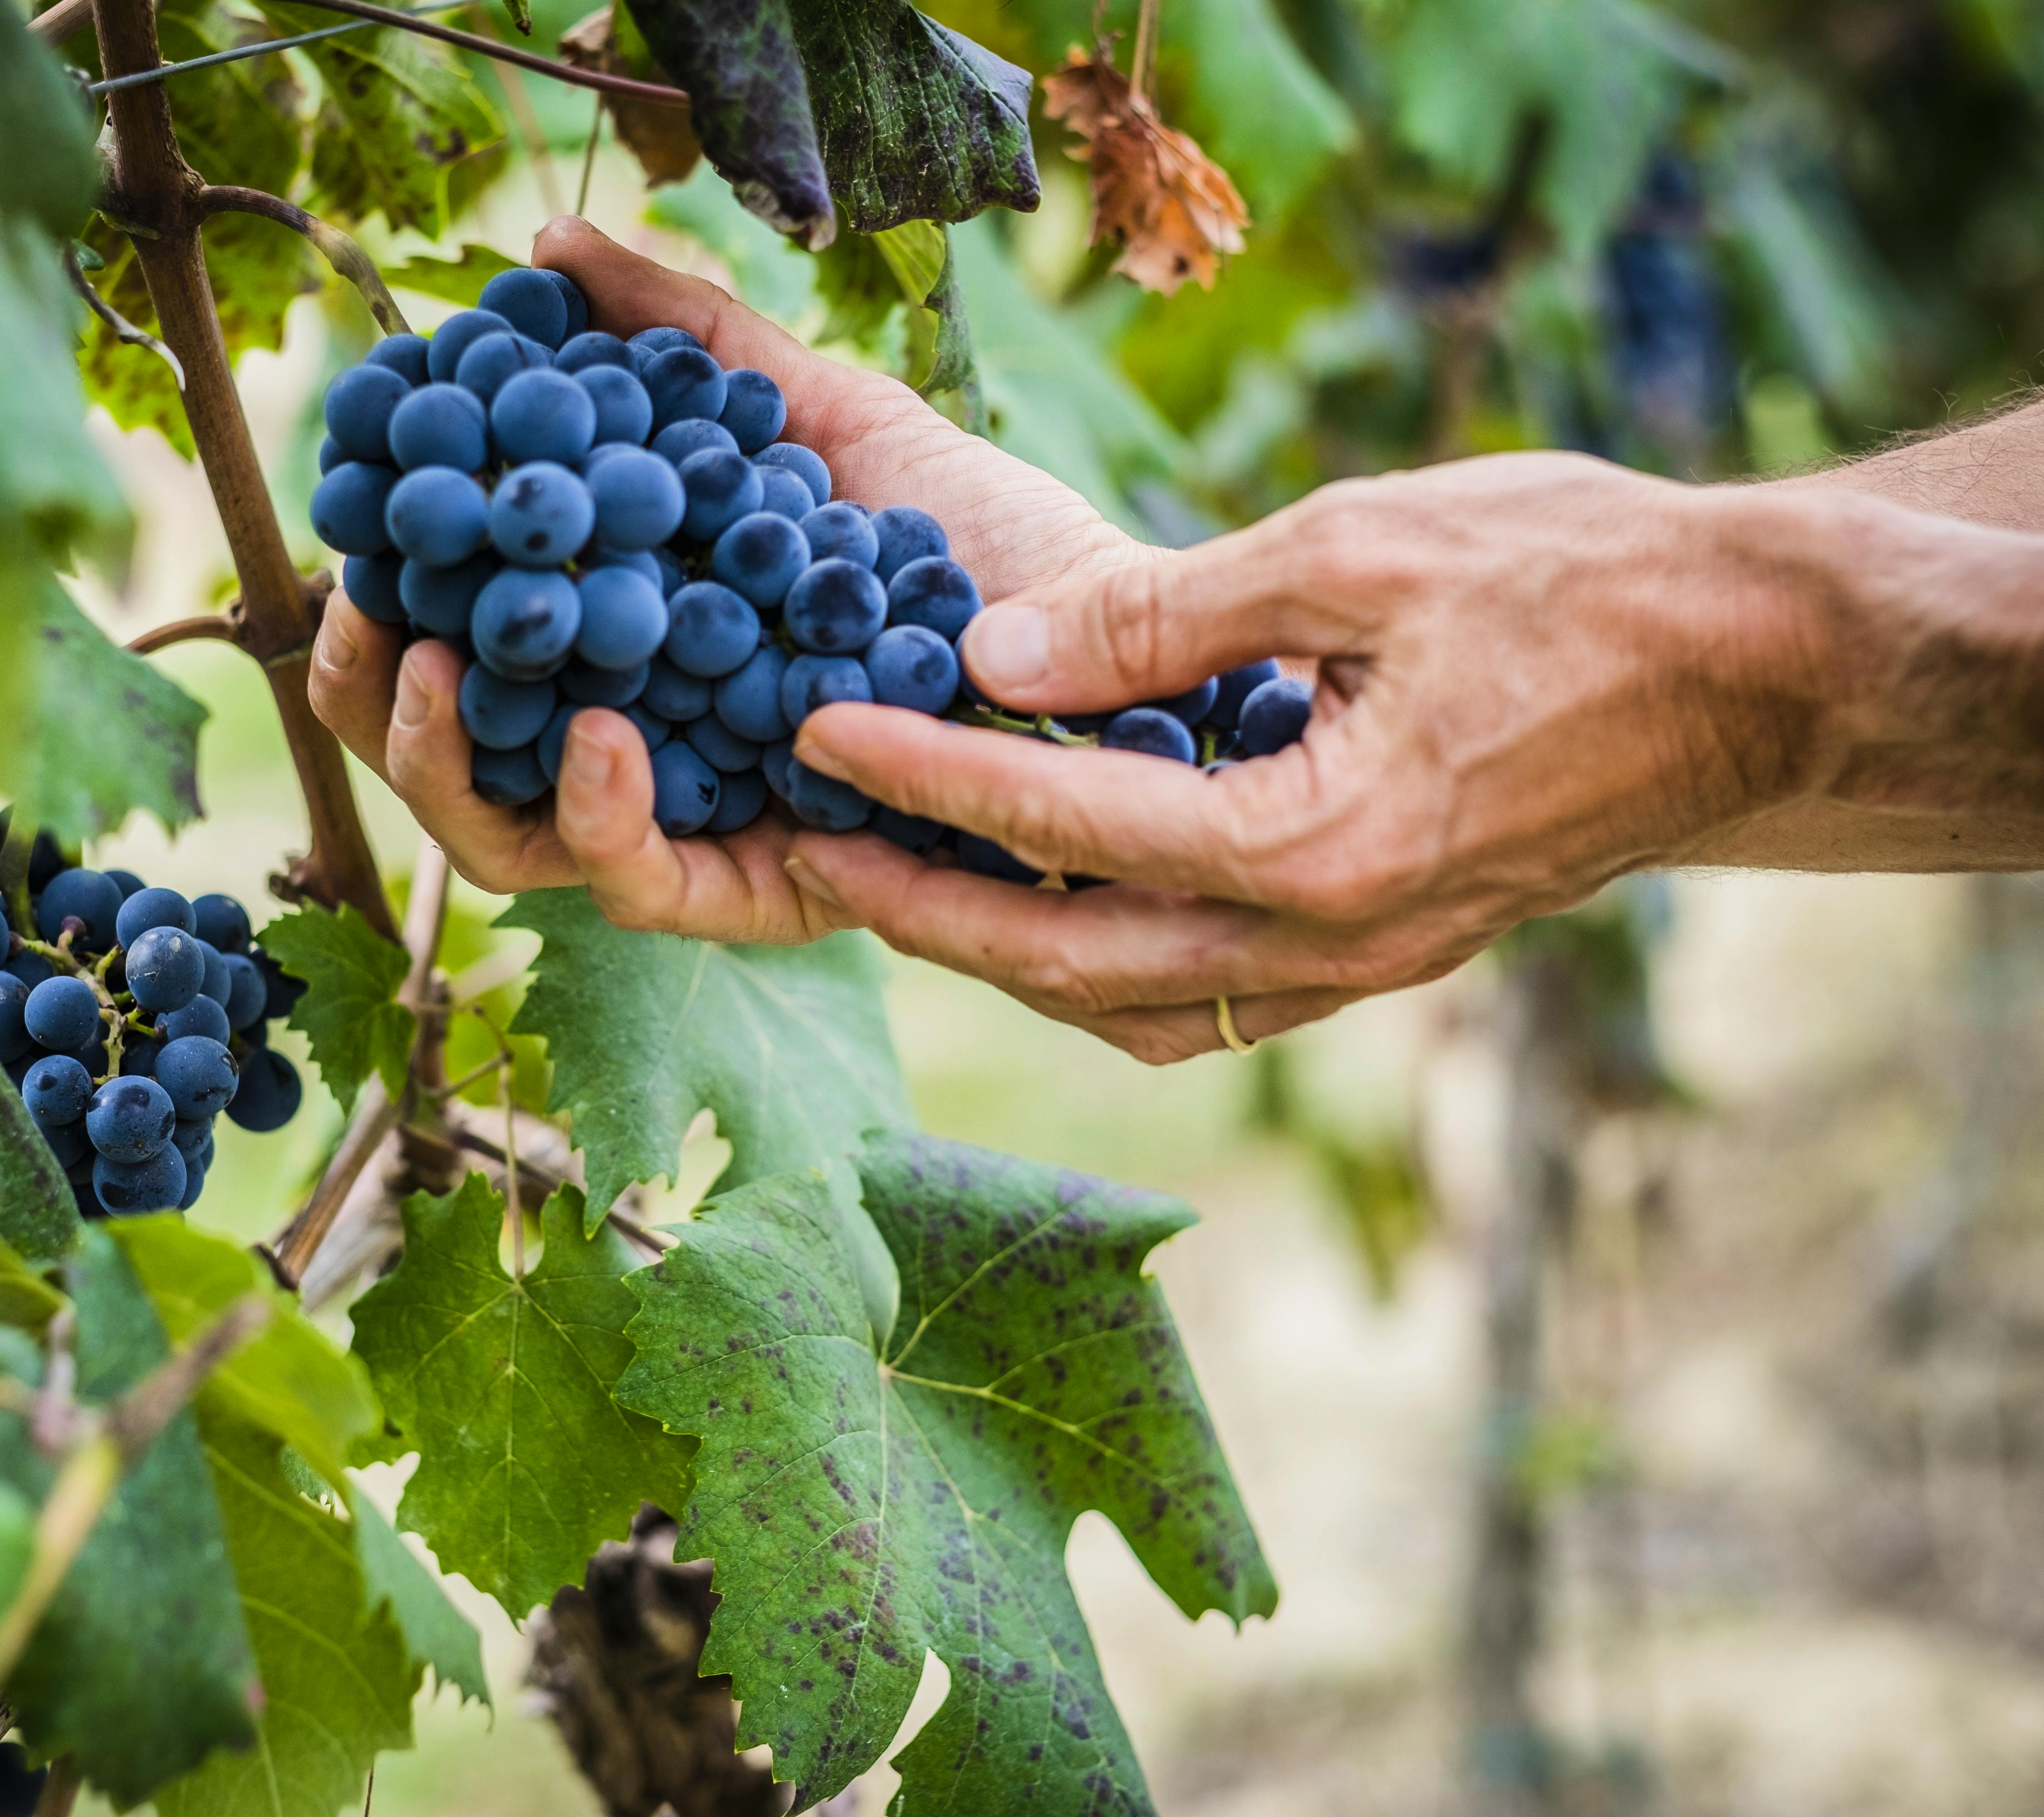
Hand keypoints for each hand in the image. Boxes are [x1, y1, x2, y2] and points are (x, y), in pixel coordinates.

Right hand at [309, 215, 1142, 941]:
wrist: (1117, 631)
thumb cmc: (973, 533)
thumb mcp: (813, 410)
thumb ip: (682, 340)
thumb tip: (545, 247)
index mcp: (633, 656)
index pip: (466, 660)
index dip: (379, 619)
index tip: (348, 545)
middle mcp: (650, 755)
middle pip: (460, 767)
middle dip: (377, 708)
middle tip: (357, 621)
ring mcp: (699, 832)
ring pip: (516, 845)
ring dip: (447, 765)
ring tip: (428, 667)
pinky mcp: (768, 892)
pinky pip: (643, 889)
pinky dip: (601, 816)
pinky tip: (600, 734)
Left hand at [785, 453, 2042, 1060]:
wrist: (1759, 667)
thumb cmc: (1578, 576)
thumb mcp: (1361, 547)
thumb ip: (1167, 614)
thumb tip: (995, 656)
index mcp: (1317, 843)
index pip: (1063, 825)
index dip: (922, 777)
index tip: (812, 734)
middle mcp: (1331, 942)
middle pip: (1067, 963)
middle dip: (923, 911)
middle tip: (808, 854)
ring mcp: (1360, 969)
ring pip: (1131, 1007)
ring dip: (1006, 959)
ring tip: (902, 886)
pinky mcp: (1382, 956)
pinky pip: (1205, 1002)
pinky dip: (1103, 970)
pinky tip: (1045, 914)